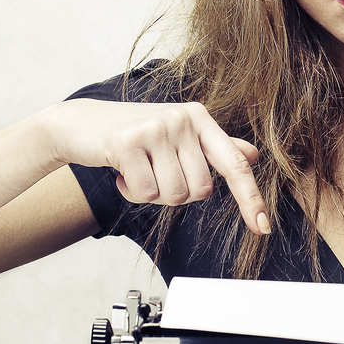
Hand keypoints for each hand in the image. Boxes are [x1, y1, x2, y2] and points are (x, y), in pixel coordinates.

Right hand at [50, 99, 269, 233]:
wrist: (80, 123)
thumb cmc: (132, 134)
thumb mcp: (176, 136)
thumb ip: (213, 147)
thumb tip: (251, 156)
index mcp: (198, 117)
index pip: (234, 164)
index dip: (251, 197)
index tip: (263, 226)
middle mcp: (181, 119)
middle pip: (200, 190)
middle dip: (177, 194)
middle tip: (156, 176)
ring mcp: (155, 129)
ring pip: (173, 194)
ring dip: (152, 195)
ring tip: (136, 172)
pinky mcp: (127, 142)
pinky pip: (145, 193)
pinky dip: (132, 193)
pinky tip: (120, 173)